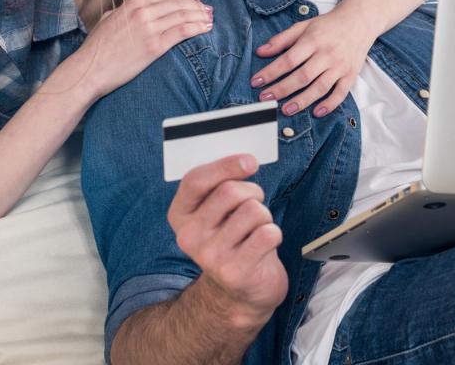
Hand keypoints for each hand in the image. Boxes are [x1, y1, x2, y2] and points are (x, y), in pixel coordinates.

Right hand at [59, 0, 211, 98]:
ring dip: (200, 16)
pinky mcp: (155, 47)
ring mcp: (150, 29)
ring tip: (209, 18)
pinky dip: (197, 28)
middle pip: (179, 2)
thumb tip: (134, 9)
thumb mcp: (108, 19)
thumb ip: (124, 11)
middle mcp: (143, 12)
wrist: (90, 69)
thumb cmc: (96, 48)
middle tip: (206, 9)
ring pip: (183, 15)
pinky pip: (182, 32)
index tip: (194, 0)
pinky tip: (205, 28)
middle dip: (196, 5)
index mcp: (133, 3)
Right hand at [168, 155, 286, 325]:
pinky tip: (264, 247)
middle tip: (255, 204)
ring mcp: (211, 257)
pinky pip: (268, 233)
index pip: (195, 181)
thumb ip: (220, 186)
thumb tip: (246, 161)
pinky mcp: (236, 271)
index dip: (225, 165)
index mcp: (180, 217)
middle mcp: (190, 237)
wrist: (238, 294)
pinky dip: (274, 235)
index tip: (250, 161)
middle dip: (252, 191)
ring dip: (265, 215)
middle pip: (230, 191)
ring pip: (254, 210)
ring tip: (257, 230)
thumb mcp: (216, 215)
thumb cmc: (232, 241)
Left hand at [250, 7, 378, 117]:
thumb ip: (281, 39)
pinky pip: (341, 93)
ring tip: (286, 109)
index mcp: (313, 40)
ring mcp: (340, 66)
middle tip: (265, 98)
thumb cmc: (328, 25)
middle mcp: (327, 54)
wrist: (359, 21)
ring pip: (320, 87)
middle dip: (282, 89)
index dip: (271, 72)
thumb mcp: (303, 26)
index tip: (256, 82)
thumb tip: (260, 51)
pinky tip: (317, 112)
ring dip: (302, 101)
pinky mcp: (351, 75)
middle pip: (302, 76)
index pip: (289, 60)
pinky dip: (329, 104)